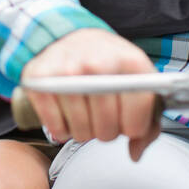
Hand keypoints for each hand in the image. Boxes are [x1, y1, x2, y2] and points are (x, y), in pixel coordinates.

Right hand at [20, 27, 159, 160]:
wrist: (72, 36)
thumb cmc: (108, 63)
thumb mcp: (137, 83)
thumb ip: (147, 121)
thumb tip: (135, 152)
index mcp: (130, 63)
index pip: (137, 120)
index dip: (133, 128)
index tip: (128, 121)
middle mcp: (98, 64)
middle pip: (107, 129)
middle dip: (106, 130)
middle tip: (102, 114)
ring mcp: (67, 71)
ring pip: (81, 132)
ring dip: (83, 130)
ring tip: (84, 111)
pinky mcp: (40, 79)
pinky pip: (56, 127)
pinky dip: (61, 129)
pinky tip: (66, 113)